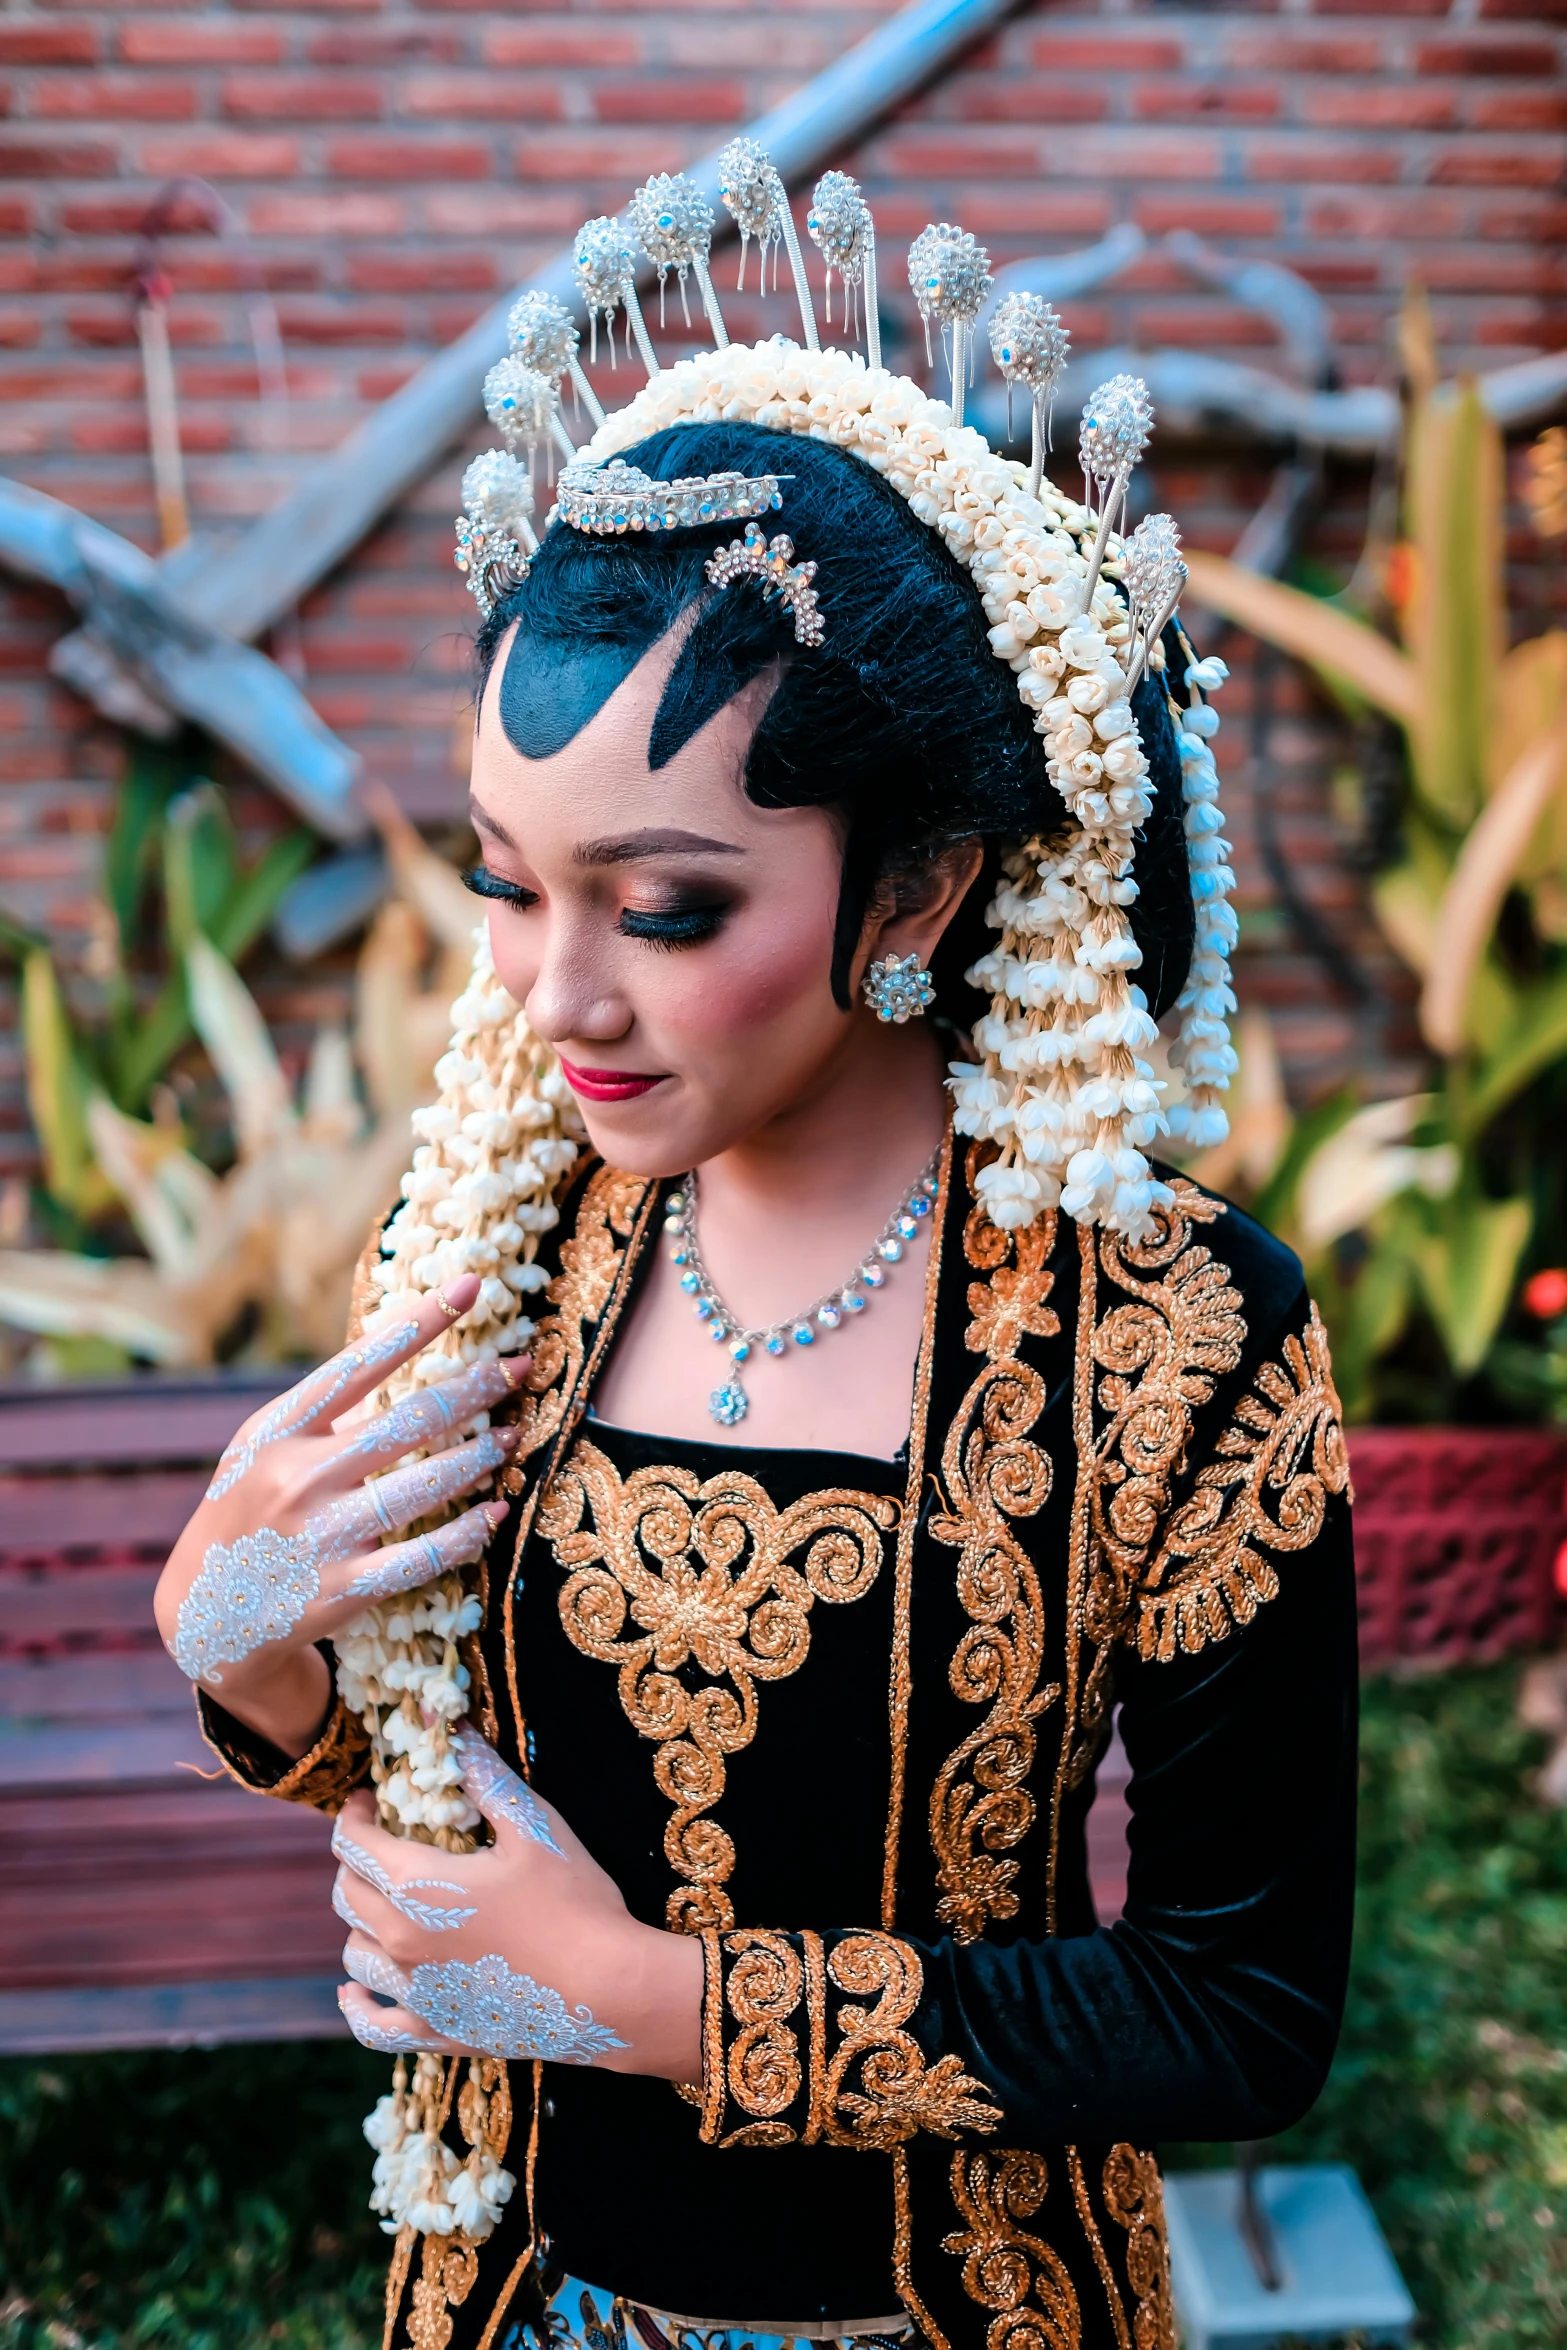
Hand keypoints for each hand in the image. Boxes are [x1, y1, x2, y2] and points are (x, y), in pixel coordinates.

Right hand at [154, 1275, 525, 1752]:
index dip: (419, 1323)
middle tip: (522, 1367)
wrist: (207, 1615)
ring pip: (424, 1486)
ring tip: (512, 1436)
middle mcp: (297, 1477)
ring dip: (480, 1456)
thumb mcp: (262, 1447)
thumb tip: (406, 1350)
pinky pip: (423, 1555)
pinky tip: (496, 1511)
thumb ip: (326, 1411)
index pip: (359, 1363)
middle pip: (407, 1422)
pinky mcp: (343, 1590)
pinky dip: (468, 1531)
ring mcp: (321, 1537)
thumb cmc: (250, 1509)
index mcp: (277, 1429)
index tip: (472, 1286)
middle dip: (475, 1389)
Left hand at [334, 1727, 703, 2080]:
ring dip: (360, 1922)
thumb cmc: (573, 1901)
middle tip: (381, 1842)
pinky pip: (372, 2025)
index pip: (354, 1844)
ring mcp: (415, 1994)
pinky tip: (353, 1991)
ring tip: (382, 1904)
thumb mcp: (534, 1826)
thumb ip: (485, 1776)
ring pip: (355, 1954)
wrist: (608, 1990)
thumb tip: (450, 1727)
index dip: (354, 1814)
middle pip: (347, 1896)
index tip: (369, 1799)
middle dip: (355, 1861)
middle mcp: (401, 1941)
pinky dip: (356, 2004)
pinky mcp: (435, 2032)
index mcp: (418, 1887)